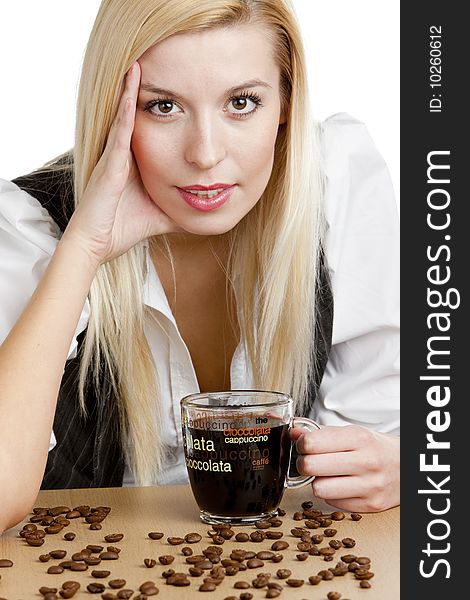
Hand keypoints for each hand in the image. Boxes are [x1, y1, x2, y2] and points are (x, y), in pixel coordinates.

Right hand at [63, 61, 181, 264]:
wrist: (99, 244)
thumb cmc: (125, 228)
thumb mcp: (162, 214)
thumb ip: (180, 209)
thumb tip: (204, 213)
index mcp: (137, 166)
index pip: (152, 133)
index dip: (162, 114)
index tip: (176, 94)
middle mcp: (125, 155)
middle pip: (138, 119)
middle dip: (148, 95)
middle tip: (157, 65)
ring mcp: (116, 155)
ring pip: (126, 115)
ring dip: (132, 89)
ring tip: (141, 61)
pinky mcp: (111, 160)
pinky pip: (121, 127)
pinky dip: (125, 104)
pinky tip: (131, 82)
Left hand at [291, 424, 399, 511]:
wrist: (407, 467)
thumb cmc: (376, 448)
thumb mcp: (352, 433)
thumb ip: (321, 433)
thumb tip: (293, 432)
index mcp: (359, 438)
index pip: (312, 443)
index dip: (302, 444)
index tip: (305, 445)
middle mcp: (366, 462)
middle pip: (311, 466)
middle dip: (304, 463)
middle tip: (309, 461)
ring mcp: (369, 486)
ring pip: (319, 489)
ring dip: (317, 482)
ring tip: (325, 475)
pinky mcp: (370, 505)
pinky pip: (332, 503)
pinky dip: (331, 495)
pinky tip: (339, 485)